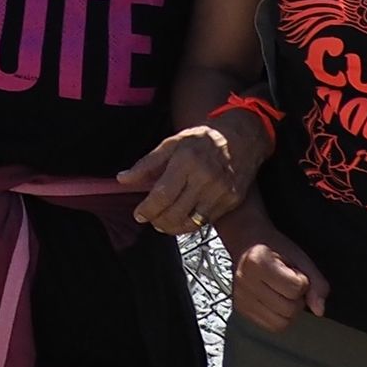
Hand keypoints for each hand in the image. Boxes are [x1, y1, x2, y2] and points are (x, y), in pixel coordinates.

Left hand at [120, 112, 269, 235]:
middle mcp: (205, 179)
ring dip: (173, 227)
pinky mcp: (231, 201)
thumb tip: (123, 179)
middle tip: (150, 219)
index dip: (148, 209)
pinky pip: (207, 221)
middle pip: (176, 213)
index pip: (163, 194)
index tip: (139, 214)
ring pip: (192, 222)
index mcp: (187, 162)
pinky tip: (182, 218)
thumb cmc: (203, 139)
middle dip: (158, 221)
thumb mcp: (171, 143)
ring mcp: (221, 192)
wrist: (243, 139)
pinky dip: (191, 224)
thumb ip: (146, 164)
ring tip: (163, 222)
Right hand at [221, 214, 327, 331]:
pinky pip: (270, 326)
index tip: (293, 271)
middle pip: (288, 309)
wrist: (246, 241)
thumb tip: (320, 310)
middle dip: (296, 299)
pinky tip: (275, 301)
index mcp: (257, 262)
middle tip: (288, 283)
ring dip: (288, 311)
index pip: (295, 289)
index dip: (302, 281)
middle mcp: (244, 281)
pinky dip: (279, 318)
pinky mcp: (240, 308)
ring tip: (282, 293)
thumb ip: (316, 282)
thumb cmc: (274, 247)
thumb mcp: (299, 257)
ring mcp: (240, 297)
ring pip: (280, 323)